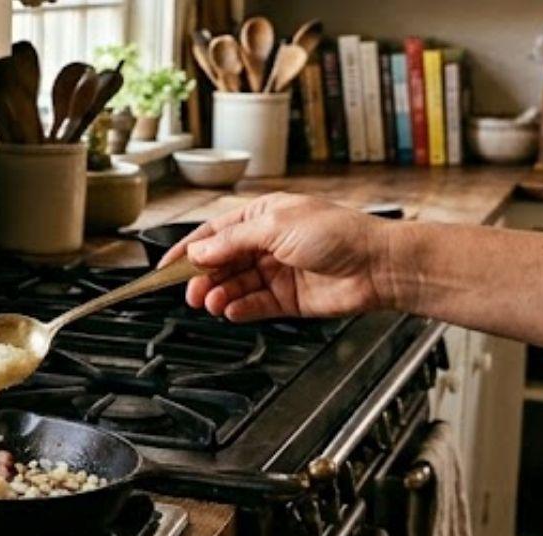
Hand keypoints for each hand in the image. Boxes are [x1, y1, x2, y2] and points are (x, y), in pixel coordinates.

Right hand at [159, 193, 396, 322]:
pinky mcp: (287, 298)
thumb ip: (233, 241)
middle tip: (190, 292)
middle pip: (221, 262)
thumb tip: (199, 251)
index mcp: (262, 217)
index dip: (187, 251)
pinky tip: (232, 310)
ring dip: (220, 294)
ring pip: (236, 286)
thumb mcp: (276, 227)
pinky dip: (241, 309)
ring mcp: (277, 271)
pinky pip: (255, 305)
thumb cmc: (340, 234)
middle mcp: (267, 243)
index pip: (214, 234)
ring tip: (212, 303)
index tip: (164, 268)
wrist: (379, 265)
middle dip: (203, 278)